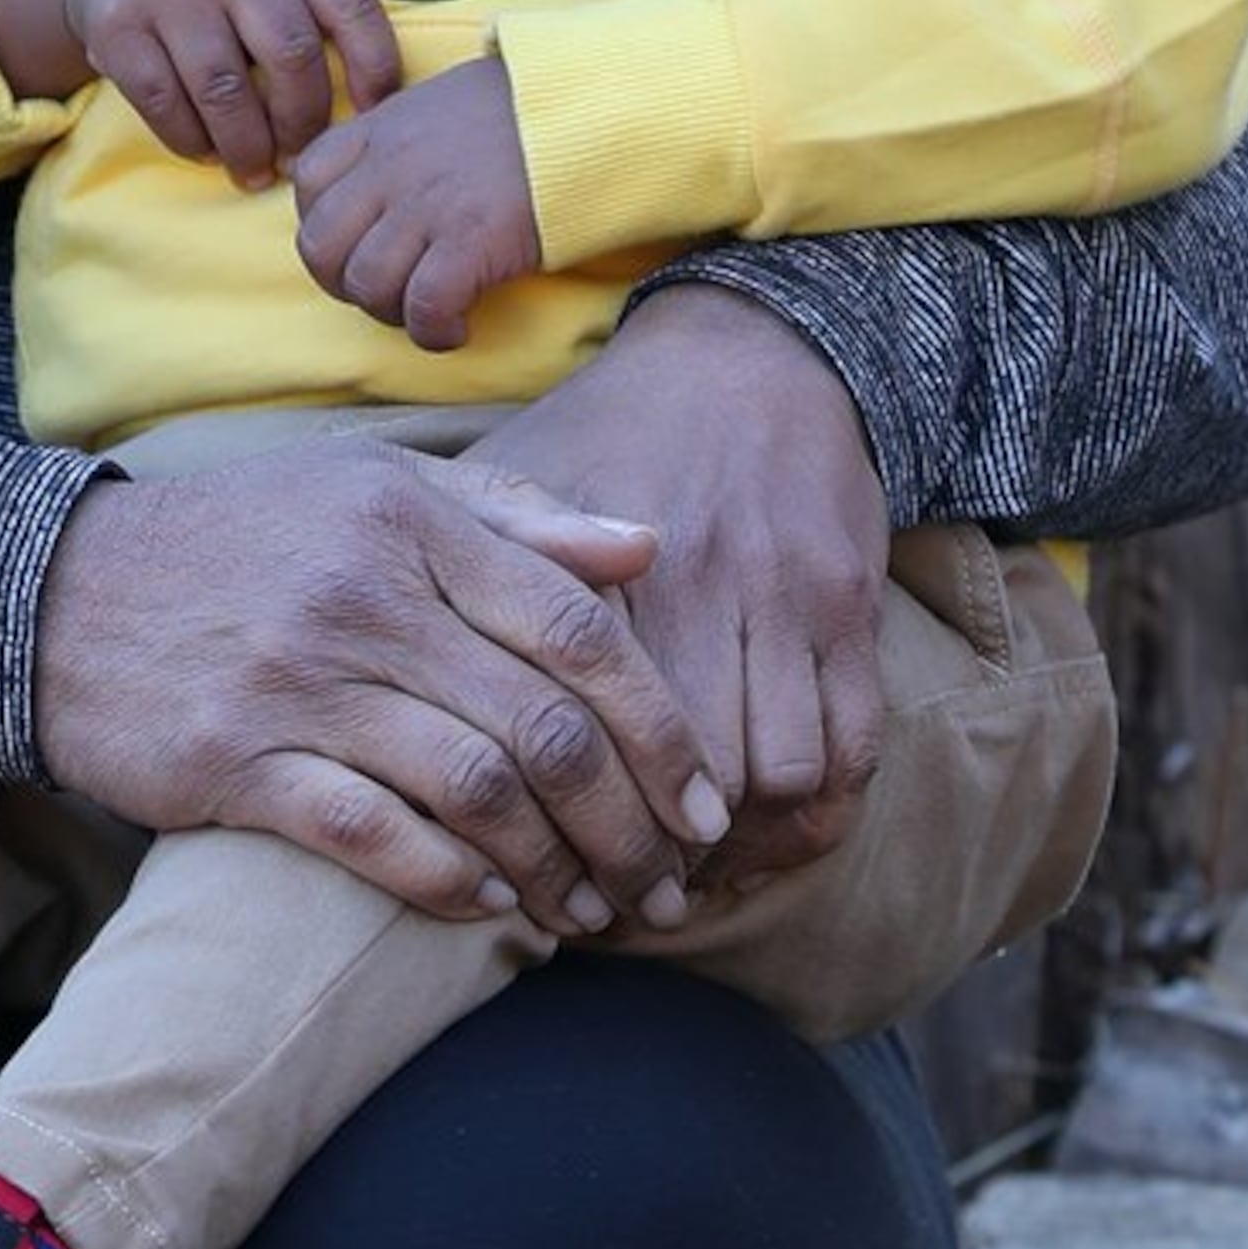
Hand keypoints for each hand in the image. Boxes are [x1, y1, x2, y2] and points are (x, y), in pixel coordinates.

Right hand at [0, 0, 401, 185]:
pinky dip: (192, 141)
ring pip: (224, 88)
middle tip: (303, 156)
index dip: (374, 65)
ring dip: (248, 145)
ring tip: (257, 170)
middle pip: (289, 52)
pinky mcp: (117, 25)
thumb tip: (375, 102)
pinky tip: (207, 151)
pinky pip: (164, 102)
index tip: (378, 116)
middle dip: (305, 120)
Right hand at [31, 441, 728, 933]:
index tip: (706, 801)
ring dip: (555, 871)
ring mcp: (297, 682)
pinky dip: (447, 881)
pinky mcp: (237, 763)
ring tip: (591, 913)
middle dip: (629, 825)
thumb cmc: (244, 541)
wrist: (59, 596)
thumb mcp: (370, 489)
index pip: (577, 627)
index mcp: (408, 518)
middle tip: (667, 885)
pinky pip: (373, 838)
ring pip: (475, 791)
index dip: (661, 727)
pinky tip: (490, 905)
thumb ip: (513, 516)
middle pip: (543, 727)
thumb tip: (645, 547)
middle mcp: (363, 595)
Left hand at [294, 62, 543, 350]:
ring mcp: (428, 205)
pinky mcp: (472, 241)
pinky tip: (458, 329)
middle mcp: (392, 168)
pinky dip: (433, 331)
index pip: (308, 182)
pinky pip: (424, 307)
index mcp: (381, 129)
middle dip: (344, 283)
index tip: (362, 242)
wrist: (589, 104)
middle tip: (388, 290)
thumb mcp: (440, 104)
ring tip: (428, 310)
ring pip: (367, 284)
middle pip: (321, 246)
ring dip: (391, 313)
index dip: (326, 225)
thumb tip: (383, 187)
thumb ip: (400, 140)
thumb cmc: (525, 108)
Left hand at [481, 285, 895, 890]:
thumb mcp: (520, 474)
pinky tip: (762, 840)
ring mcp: (783, 596)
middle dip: (646, 852)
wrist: (746, 352)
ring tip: (682, 877)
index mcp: (600, 561)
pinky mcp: (849, 606)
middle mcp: (695, 581)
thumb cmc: (610, 427)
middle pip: (677, 771)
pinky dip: (813, 816)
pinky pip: (850, 750)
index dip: (556, 815)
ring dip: (732, 848)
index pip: (575, 724)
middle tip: (610, 897)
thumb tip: (396, 667)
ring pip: (771, 778)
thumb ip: (468, 574)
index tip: (533, 870)